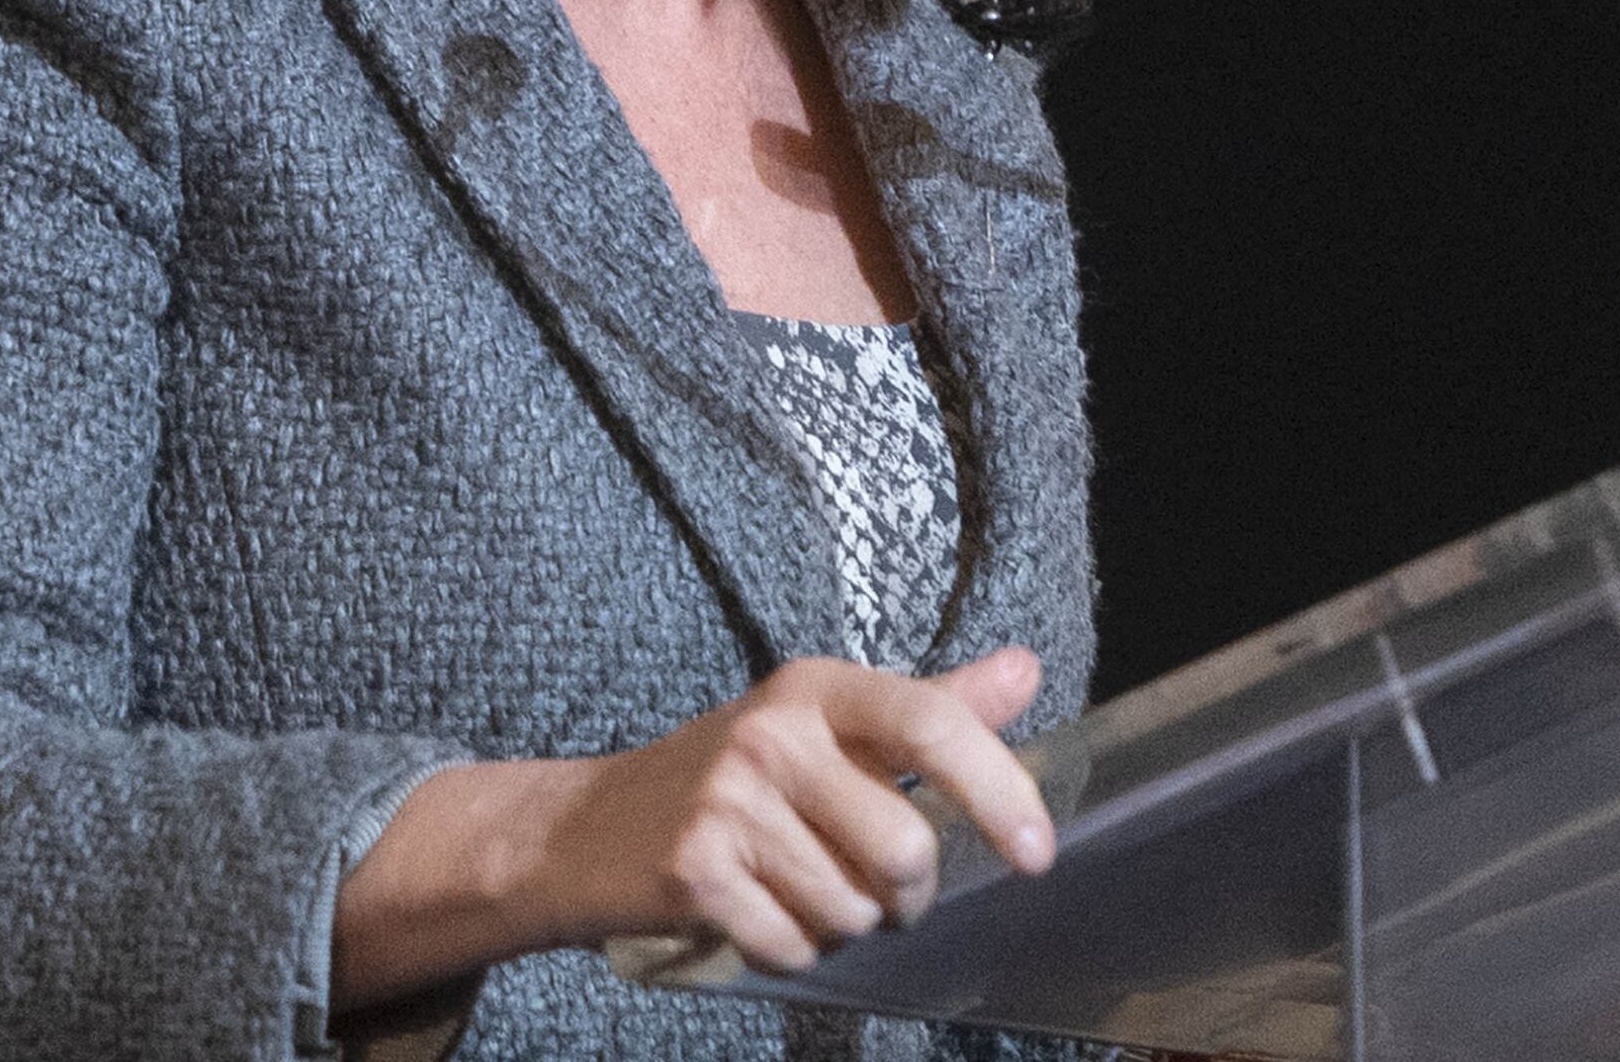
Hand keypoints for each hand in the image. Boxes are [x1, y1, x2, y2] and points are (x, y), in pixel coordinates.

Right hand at [333, 648, 1056, 1007]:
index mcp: (815, 688)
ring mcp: (726, 802)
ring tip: (796, 890)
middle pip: (902, 849)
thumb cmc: (730, 778)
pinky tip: (756, 913)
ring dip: (841, 926)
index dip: (998, 791)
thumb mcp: (826, 726)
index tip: (1036, 852)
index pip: (930, 725)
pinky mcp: (693, 871)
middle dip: (905, 895)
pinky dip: (789, 950)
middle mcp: (771, 733)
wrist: (584, 829)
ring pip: (852, 911)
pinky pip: (794, 947)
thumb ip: (930, 708)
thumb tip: (1026, 669)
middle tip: (875, 887)